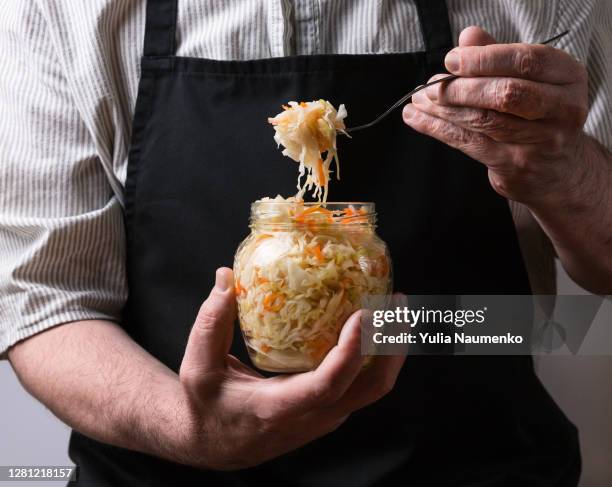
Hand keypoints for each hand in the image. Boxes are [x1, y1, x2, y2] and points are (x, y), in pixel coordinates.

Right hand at [176, 267, 404, 469]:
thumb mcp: (198, 366)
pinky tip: (372, 323)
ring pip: (373, 387)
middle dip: (392, 345)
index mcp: (278, 409)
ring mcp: (325, 417)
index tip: (364, 314)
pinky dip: (375, 353)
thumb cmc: (206, 405)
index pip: (327, 385)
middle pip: (370, 388)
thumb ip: (210, 322)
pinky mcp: (329, 410)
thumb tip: (225, 276)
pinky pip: (363, 383)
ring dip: (391, 347)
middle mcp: (312, 417)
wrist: (214, 445)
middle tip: (397, 301)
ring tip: (395, 306)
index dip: (351, 351)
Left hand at [403, 26, 588, 204]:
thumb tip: (468, 37)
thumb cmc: (537, 114)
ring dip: (443, 109)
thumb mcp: (529, 80)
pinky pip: (471, 143)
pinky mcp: (517, 165)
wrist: (557, 168)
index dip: (484, 59)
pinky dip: (439, 129)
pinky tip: (418, 120)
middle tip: (430, 87)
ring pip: (484, 121)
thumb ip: (499, 56)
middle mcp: (562, 109)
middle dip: (460, 88)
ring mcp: (542, 141)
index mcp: (568, 77)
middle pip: (505, 93)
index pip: (525, 61)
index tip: (451, 60)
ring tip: (418, 101)